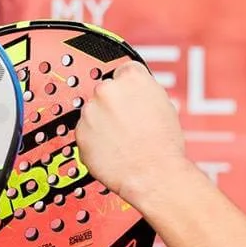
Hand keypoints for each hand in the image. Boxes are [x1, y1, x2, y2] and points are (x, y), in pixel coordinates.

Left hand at [78, 61, 192, 208]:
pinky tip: (112, 150)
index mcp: (131, 78)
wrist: (152, 174)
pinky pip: (86, 133)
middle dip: (114, 107)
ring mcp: (90, 111)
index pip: (123, 72)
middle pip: (106, 92)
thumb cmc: (163, 145)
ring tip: (123, 140)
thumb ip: (145, 93)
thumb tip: (137, 94)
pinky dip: (95, 140)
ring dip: (103, 123)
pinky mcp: (80, 132)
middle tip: (129, 125)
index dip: (128, 90)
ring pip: (94, 113)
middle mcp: (107, 89)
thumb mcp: (165, 105)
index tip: (129, 100)